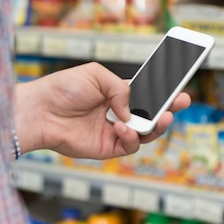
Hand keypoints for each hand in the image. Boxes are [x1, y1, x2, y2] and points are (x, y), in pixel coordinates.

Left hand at [14, 62, 190, 158]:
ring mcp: (113, 132)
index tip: (179, 86)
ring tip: (161, 117)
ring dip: (155, 126)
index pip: (146, 94)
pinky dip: (131, 138)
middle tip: (182, 101)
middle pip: (151, 115)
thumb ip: (121, 89)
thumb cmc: (63, 89)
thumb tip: (132, 110)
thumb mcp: (96, 75)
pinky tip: (123, 127)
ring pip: (145, 134)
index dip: (163, 93)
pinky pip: (129, 146)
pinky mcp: (106, 148)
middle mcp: (117, 114)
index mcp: (116, 94)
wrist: (41, 110)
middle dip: (169, 108)